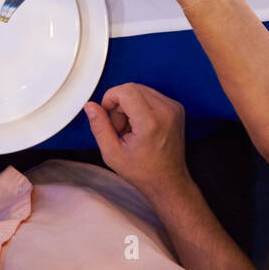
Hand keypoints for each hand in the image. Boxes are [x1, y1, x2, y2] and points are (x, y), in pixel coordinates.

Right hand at [84, 83, 191, 199]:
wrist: (168, 181)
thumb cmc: (143, 172)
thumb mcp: (112, 153)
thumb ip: (99, 126)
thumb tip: (91, 106)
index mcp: (150, 122)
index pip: (126, 90)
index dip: (110, 98)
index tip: (107, 114)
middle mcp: (166, 111)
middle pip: (133, 88)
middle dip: (120, 104)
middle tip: (120, 128)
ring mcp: (174, 108)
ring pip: (142, 90)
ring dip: (131, 105)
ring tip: (131, 130)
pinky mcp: (177, 108)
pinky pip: (152, 96)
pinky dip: (142, 107)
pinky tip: (142, 127)